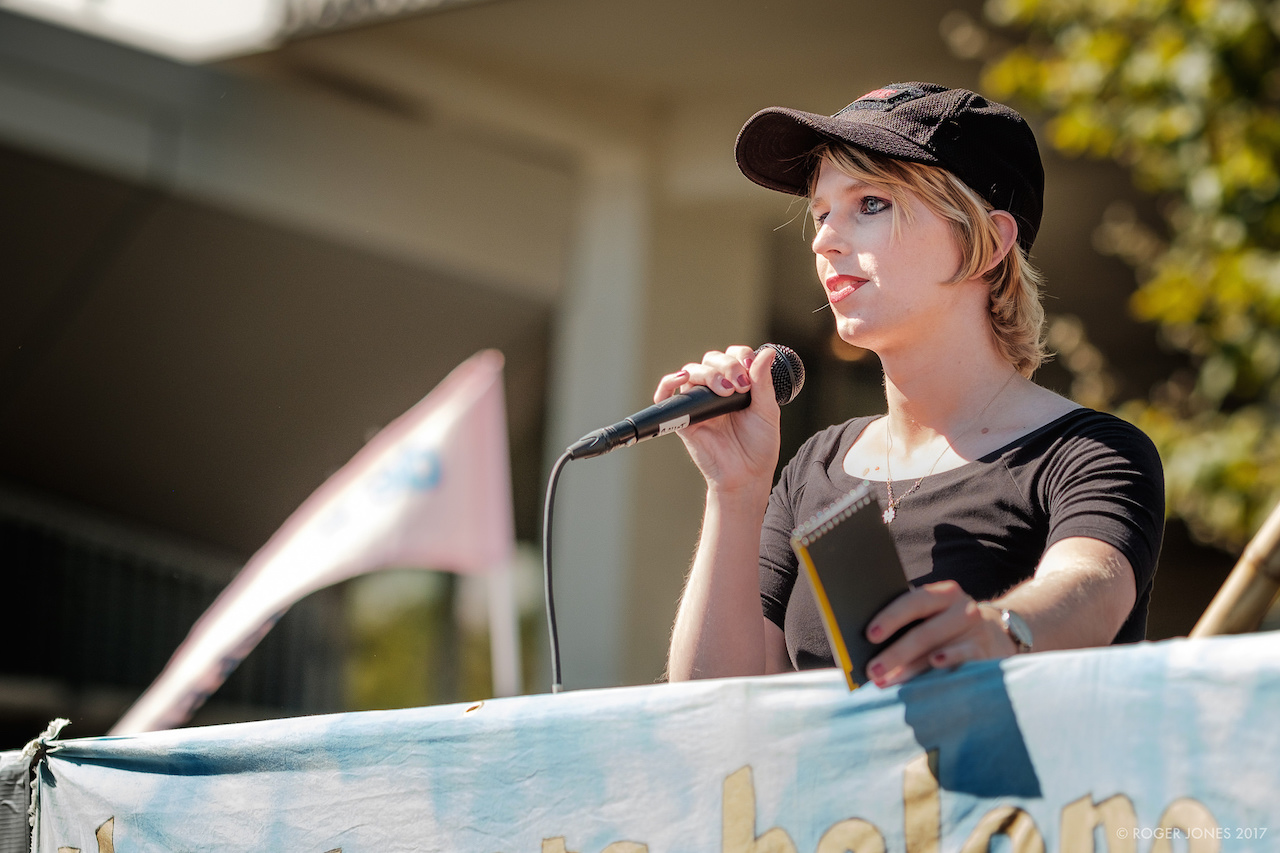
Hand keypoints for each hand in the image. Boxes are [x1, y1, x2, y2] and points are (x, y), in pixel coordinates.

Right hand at [652, 346, 780, 493]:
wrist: (748, 475)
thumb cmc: (759, 446)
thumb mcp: (767, 411)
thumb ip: (763, 382)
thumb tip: (767, 352)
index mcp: (736, 385)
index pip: (732, 356)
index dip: (740, 356)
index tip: (750, 368)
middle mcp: (715, 390)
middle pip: (711, 360)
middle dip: (727, 366)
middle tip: (740, 386)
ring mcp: (698, 403)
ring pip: (691, 371)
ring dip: (708, 374)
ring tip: (725, 391)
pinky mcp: (683, 419)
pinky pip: (665, 396)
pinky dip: (667, 383)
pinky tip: (681, 378)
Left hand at [863, 581, 1017, 687]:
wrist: (998, 635)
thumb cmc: (949, 626)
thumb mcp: (935, 615)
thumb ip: (910, 622)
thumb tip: (870, 646)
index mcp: (942, 594)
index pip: (913, 602)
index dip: (891, 618)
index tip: (870, 635)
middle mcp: (961, 608)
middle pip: (923, 632)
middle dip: (894, 654)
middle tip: (872, 671)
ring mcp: (975, 630)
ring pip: (937, 649)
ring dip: (909, 669)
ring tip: (886, 681)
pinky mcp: (985, 651)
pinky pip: (963, 657)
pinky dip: (948, 660)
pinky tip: (934, 664)